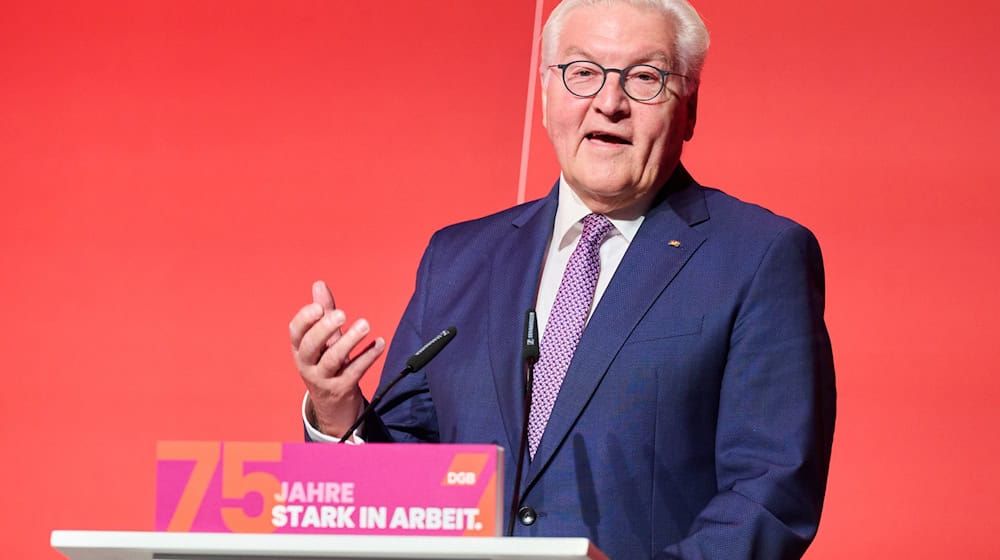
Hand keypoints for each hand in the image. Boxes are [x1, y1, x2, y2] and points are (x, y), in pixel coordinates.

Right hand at [289, 280, 385, 437]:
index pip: (295, 332)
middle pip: (310, 346)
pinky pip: (355, 371)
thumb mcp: (322, 340)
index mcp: (300, 349)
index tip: (319, 307)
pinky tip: (379, 343)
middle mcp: (307, 364)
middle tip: (343, 314)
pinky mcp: (342, 388)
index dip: (305, 319)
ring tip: (365, 325)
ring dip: (350, 341)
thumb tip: (319, 284)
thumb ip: (323, 312)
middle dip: (325, 329)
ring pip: (333, 359)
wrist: (333, 406)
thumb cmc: (326, 364)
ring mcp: (324, 378)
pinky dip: (368, 356)